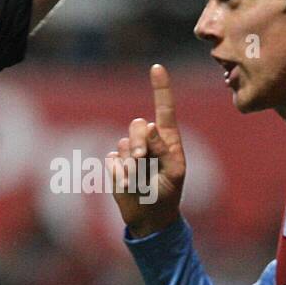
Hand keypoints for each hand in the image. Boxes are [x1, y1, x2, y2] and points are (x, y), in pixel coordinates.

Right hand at [105, 63, 185, 236]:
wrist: (150, 217)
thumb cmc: (168, 193)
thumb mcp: (173, 172)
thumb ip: (162, 149)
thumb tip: (149, 126)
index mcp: (167, 140)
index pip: (164, 109)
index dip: (161, 88)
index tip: (157, 67)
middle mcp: (148, 141)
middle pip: (137, 125)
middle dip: (138, 141)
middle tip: (141, 160)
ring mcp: (129, 151)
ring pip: (123, 145)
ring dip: (131, 164)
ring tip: (140, 181)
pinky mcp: (115, 163)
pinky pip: (112, 160)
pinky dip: (120, 174)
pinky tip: (128, 184)